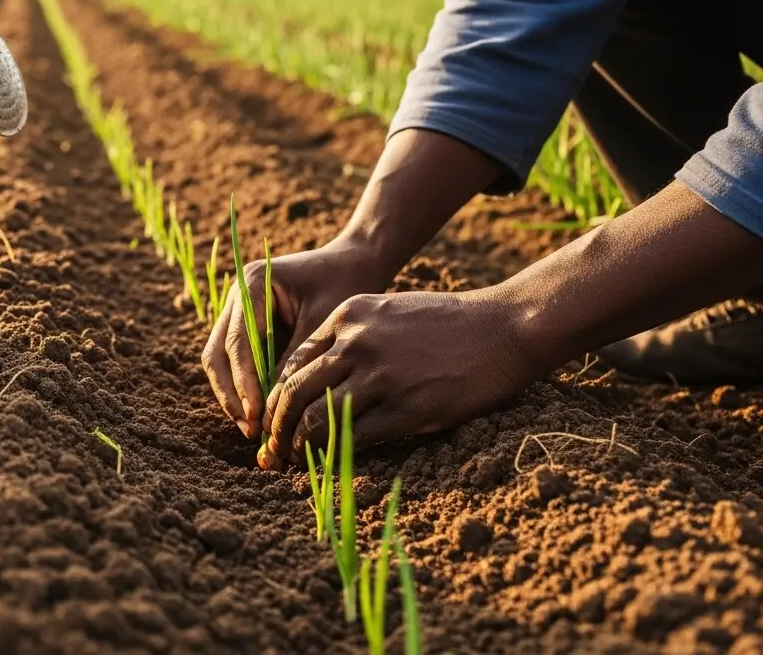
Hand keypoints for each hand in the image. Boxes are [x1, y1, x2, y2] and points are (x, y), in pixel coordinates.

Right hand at [202, 239, 392, 438]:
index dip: (243, 381)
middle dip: (232, 394)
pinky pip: (240, 364)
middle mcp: (237, 298)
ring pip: (223, 362)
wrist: (358, 261)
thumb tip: (274, 408)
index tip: (256, 414)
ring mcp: (239, 313)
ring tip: (255, 430)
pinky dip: (248, 390)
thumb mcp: (321, 324)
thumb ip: (293, 361)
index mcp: (252, 284)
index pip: (237, 340)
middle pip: (218, 353)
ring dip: (235, 396)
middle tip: (252, 429)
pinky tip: (263, 417)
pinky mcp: (251, 330)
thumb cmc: (345, 284)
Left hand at [260, 289, 539, 471]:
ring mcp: (380, 376)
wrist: (504, 327)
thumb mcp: (387, 313)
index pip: (292, 362)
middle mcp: (356, 343)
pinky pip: (354, 437)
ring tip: (295, 460)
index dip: (277, 396)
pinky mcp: (406, 407)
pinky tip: (330, 463)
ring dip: (298, 444)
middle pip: (293, 392)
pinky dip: (334, 454)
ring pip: (315, 418)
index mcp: (347, 316)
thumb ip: (349, 339)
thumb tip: (314, 382)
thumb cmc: (446, 324)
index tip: (273, 418)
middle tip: (272, 449)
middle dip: (276, 425)